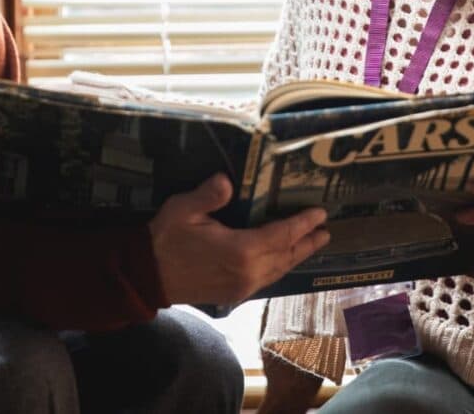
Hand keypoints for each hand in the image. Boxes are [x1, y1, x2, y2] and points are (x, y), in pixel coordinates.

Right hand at [148, 173, 329, 305]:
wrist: (147, 276)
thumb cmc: (165, 238)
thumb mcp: (183, 209)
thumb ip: (208, 195)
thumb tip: (227, 180)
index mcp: (240, 251)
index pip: (281, 235)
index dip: (302, 224)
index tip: (320, 214)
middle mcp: (247, 272)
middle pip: (286, 256)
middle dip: (307, 242)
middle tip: (326, 231)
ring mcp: (241, 287)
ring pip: (278, 270)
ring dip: (296, 256)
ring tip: (312, 244)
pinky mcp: (233, 294)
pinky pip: (266, 279)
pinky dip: (280, 267)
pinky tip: (281, 261)